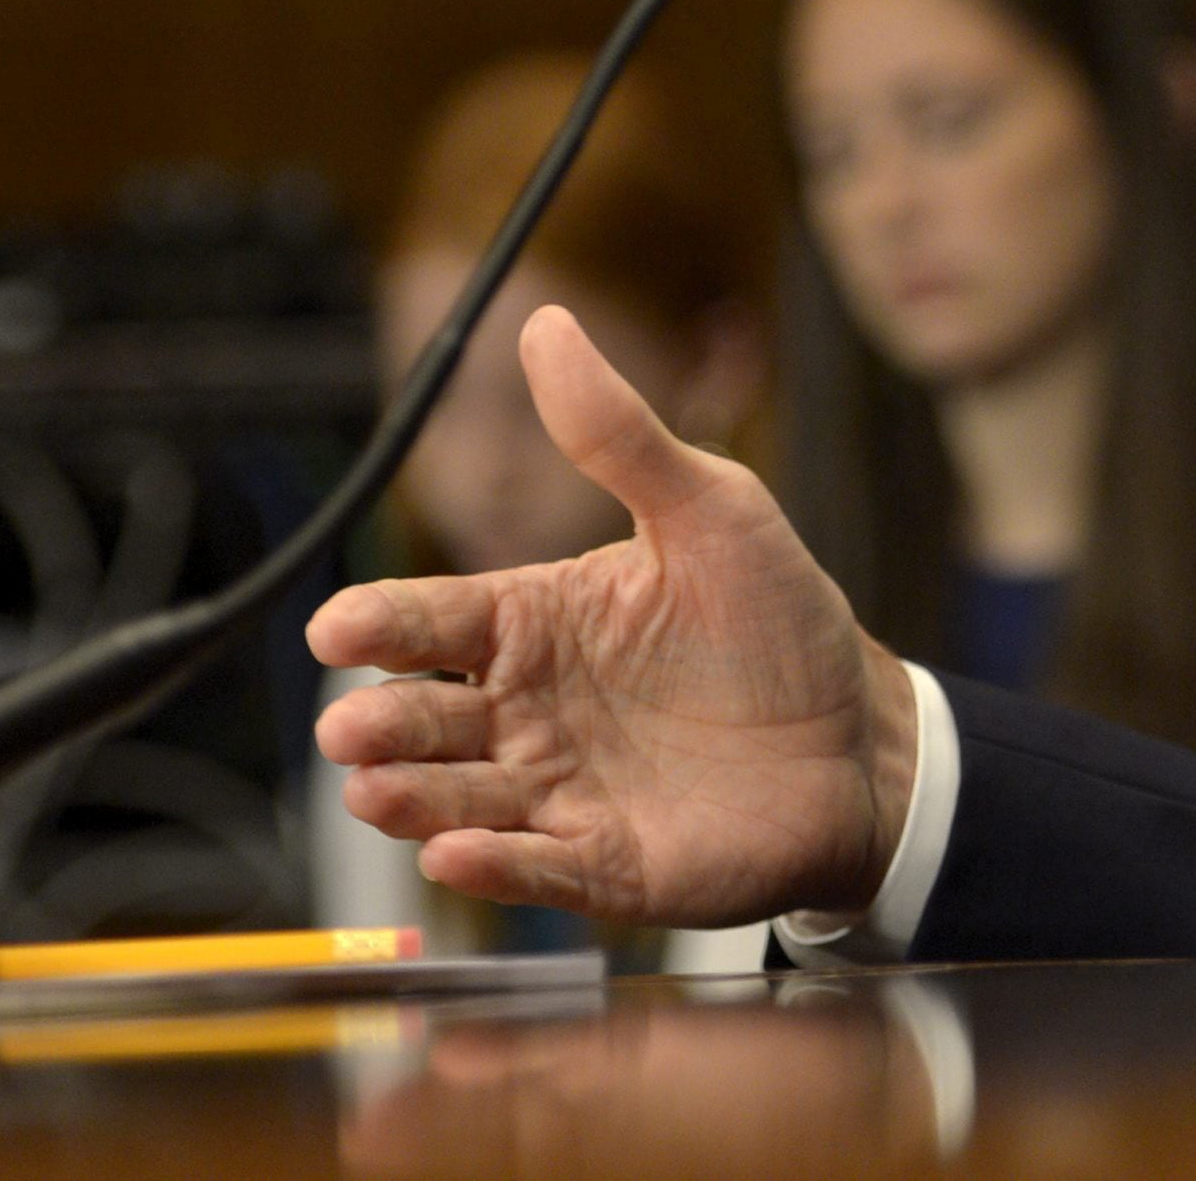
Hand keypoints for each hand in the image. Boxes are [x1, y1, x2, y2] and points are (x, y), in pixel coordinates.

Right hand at [309, 305, 918, 928]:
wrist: (860, 734)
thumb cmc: (776, 620)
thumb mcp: (710, 508)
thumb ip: (619, 434)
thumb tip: (546, 324)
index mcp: (537, 621)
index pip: (436, 620)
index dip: (381, 623)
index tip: (335, 627)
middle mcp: (530, 711)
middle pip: (427, 719)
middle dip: (380, 723)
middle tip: (350, 728)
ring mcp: (561, 792)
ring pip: (461, 799)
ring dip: (415, 799)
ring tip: (376, 791)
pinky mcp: (607, 866)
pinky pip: (538, 870)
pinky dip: (494, 867)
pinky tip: (455, 857)